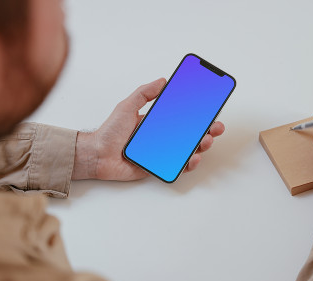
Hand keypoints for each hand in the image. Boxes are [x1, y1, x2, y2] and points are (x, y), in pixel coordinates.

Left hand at [72, 78, 225, 180]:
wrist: (97, 155)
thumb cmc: (109, 132)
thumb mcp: (127, 106)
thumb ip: (144, 93)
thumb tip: (162, 81)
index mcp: (156, 122)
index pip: (182, 117)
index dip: (197, 114)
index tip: (209, 109)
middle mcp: (161, 138)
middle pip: (189, 134)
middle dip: (206, 130)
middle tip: (215, 127)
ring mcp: (161, 153)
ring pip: (187, 150)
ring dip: (200, 146)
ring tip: (205, 141)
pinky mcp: (157, 167)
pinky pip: (177, 166)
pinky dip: (188, 163)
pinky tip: (192, 158)